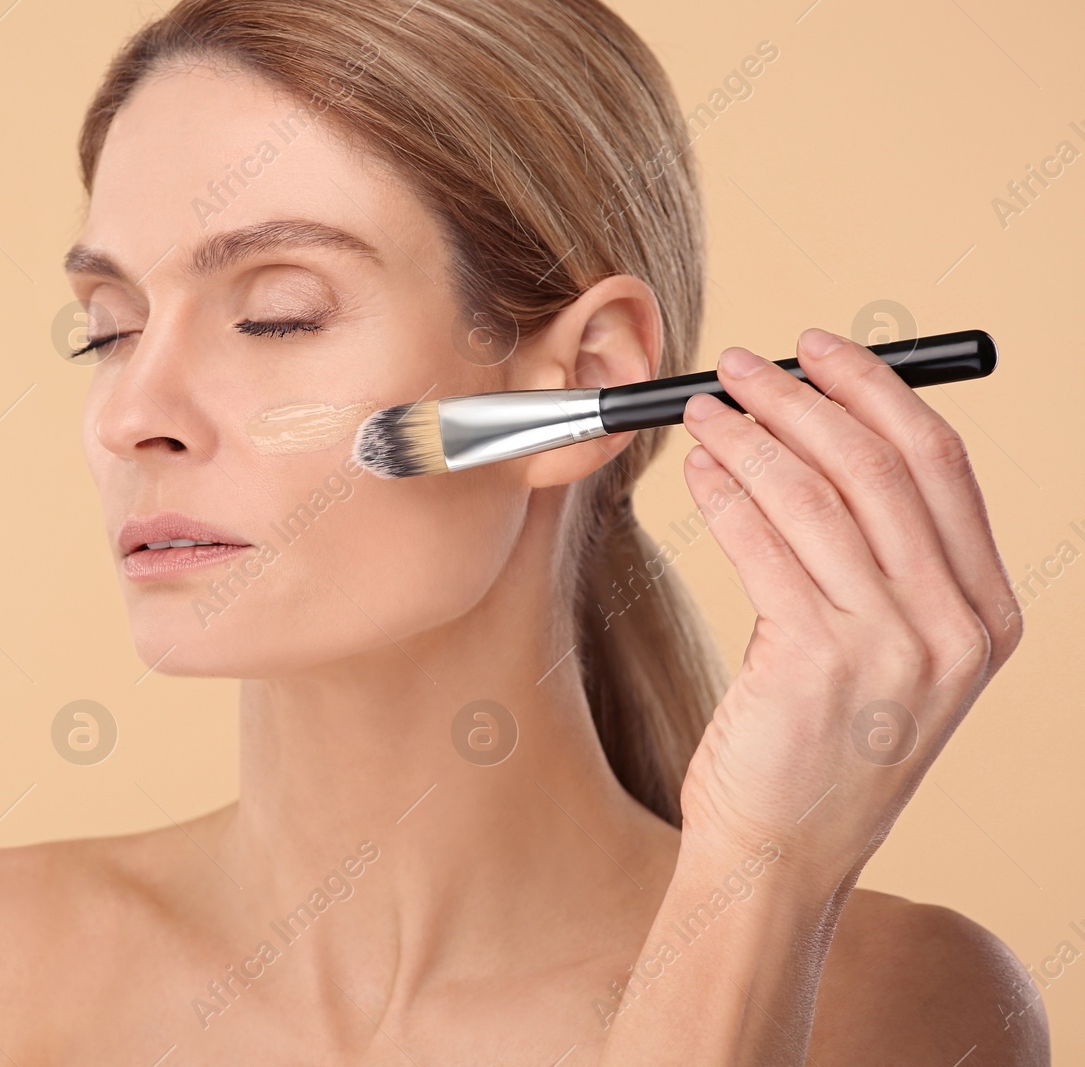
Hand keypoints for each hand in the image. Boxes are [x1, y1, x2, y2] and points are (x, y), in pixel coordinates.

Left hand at [675, 327, 1022, 888]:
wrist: (781, 857)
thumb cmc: (818, 750)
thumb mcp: (886, 657)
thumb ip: (879, 563)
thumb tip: (816, 440)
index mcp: (987, 616)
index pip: (942, 465)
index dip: (878, 391)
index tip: (825, 351)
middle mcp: (955, 627)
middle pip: (881, 464)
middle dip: (806, 396)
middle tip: (747, 363)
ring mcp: (894, 646)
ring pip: (816, 493)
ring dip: (752, 434)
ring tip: (707, 407)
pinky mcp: (817, 661)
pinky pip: (763, 541)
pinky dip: (725, 490)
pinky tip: (700, 469)